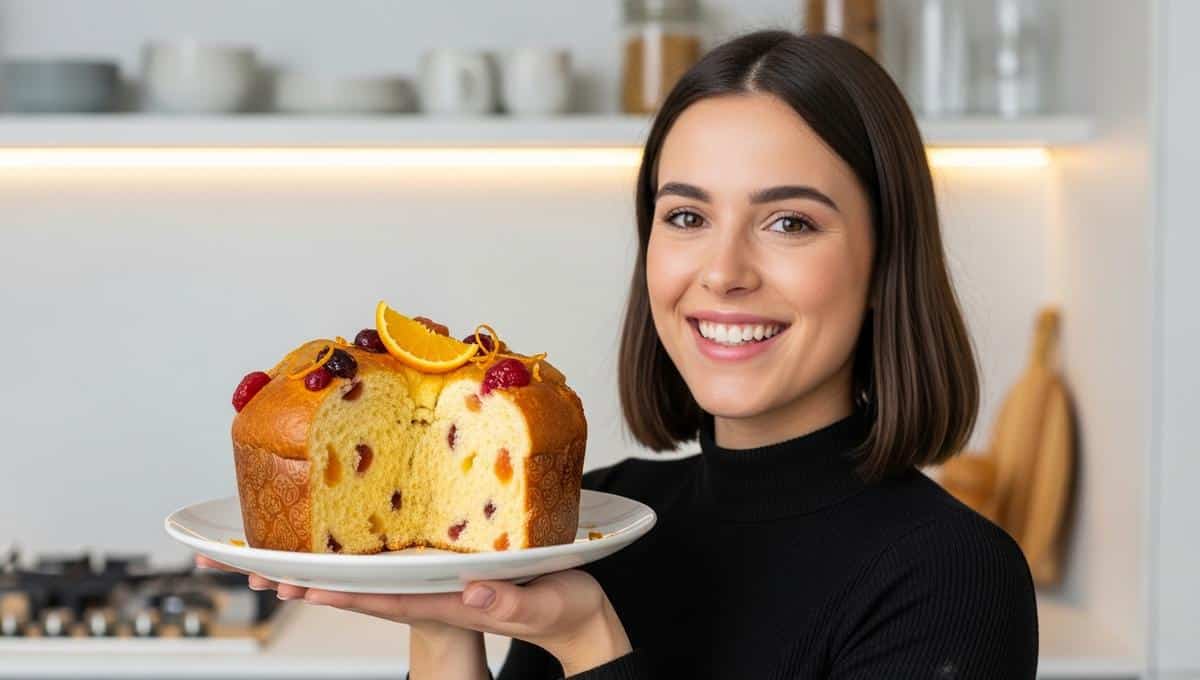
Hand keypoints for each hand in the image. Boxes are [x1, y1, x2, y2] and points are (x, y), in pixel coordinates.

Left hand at [194, 555, 630, 675]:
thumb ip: (509, 601)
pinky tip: (328, 536)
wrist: (570, 617)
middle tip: (247, 568)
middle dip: (300, 579)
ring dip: (313, 566)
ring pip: (361, 574)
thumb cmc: (560, 610)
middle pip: (354, 588)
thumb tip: (471, 589)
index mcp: (447, 601)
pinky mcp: (438, 567)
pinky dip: (349, 550)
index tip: (292, 584)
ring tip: (264, 556)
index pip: (380, 598)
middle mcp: (427, 592)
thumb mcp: (541, 604)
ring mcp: (428, 582)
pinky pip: (384, 559)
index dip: (335, 590)